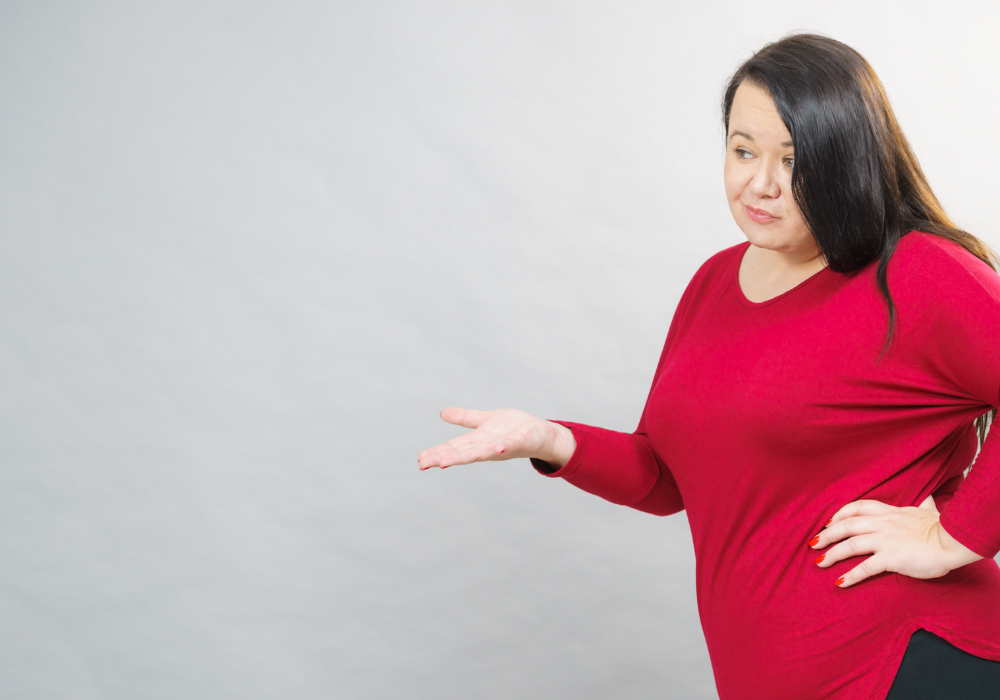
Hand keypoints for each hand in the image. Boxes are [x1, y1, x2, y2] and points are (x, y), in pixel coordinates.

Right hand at [417, 407, 575, 469]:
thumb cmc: (513, 428)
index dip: (437, 453)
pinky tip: (496, 448)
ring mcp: (503, 445)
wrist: (541, 433)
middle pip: (463, 453)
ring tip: (447, 462)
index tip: (420, 460)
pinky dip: (503, 446)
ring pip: (482, 452)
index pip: (454, 447)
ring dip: (465, 457)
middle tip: (425, 464)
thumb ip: (465, 418)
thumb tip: (442, 413)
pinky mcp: (521, 440)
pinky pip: (511, 444)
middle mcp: (488, 446)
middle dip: (444, 458)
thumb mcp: (485, 420)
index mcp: (478, 441)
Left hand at [810, 496, 983, 587]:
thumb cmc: (943, 527)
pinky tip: (840, 582)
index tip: (829, 522)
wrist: (953, 540)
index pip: (857, 507)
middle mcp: (882, 524)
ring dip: (831, 554)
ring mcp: (884, 540)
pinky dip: (850, 575)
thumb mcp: (928, 510)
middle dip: (827, 534)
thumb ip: (923, 504)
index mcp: (889, 512)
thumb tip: (927, 497)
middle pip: (846, 525)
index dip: (839, 514)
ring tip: (819, 562)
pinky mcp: (891, 558)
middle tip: (813, 543)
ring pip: (849, 545)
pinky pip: (865, 567)